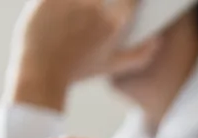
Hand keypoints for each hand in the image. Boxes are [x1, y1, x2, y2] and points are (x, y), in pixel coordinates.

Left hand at [5, 0, 159, 108]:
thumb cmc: (77, 70)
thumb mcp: (111, 66)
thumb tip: (157, 40)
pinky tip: (64, 9)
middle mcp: (94, 8)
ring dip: (83, 3)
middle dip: (100, 3)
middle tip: (94, 11)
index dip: (130, 0)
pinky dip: (61, 1)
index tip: (126, 2)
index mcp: (113, 24)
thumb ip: (140, 55)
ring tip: (78, 13)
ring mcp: (71, 0)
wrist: (41, 70)